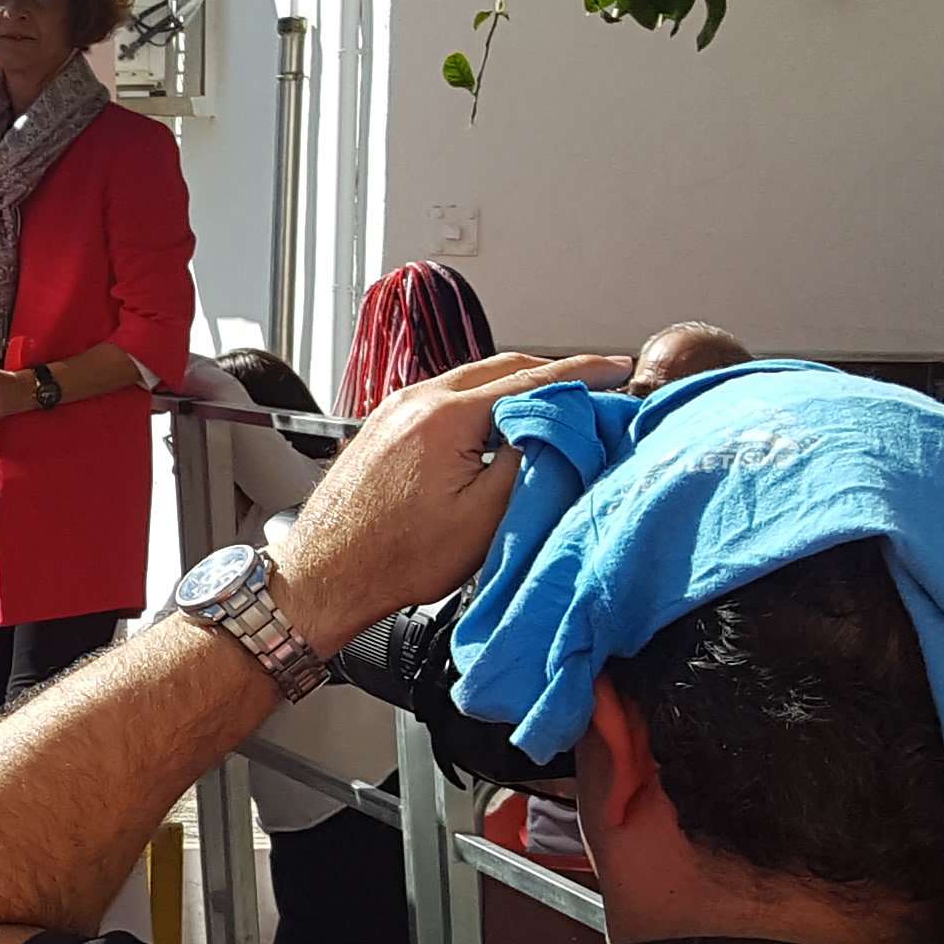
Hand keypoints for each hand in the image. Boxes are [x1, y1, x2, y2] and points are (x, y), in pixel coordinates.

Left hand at [262, 347, 622, 652]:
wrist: (326, 575)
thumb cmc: (393, 558)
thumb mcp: (485, 518)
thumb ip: (529, 463)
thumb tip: (558, 429)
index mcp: (445, 416)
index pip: (533, 379)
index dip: (584, 372)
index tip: (616, 370)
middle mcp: (416, 400)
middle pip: (503, 368)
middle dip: (553, 375)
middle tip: (593, 388)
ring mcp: (395, 409)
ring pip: (473, 381)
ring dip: (516, 389)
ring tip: (553, 411)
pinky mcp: (385, 425)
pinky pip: (447, 398)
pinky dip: (483, 403)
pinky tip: (498, 428)